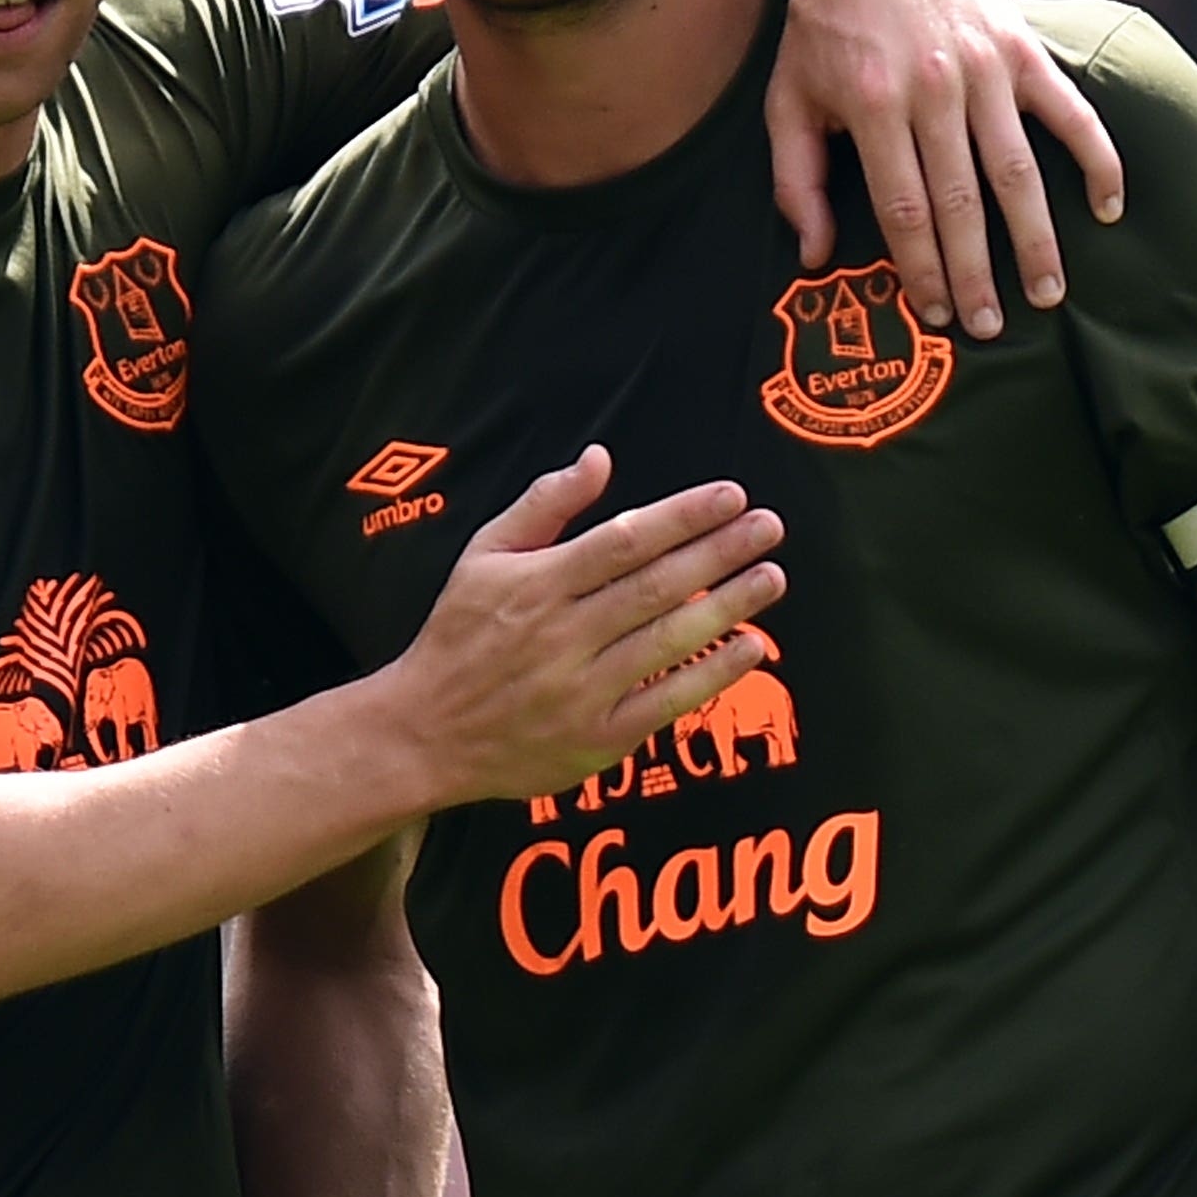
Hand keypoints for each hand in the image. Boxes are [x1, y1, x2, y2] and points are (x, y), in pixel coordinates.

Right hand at [378, 445, 782, 811]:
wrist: (424, 734)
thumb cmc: (458, 635)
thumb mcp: (482, 556)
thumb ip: (543, 504)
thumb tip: (599, 458)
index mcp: (536, 585)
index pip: (624, 540)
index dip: (682, 516)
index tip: (731, 495)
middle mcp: (562, 635)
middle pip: (655, 587)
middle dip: (719, 553)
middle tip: (770, 527)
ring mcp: (582, 690)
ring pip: (667, 642)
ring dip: (728, 607)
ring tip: (772, 577)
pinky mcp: (597, 738)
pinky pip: (666, 703)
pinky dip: (713, 676)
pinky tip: (752, 649)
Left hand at [757, 0, 1124, 336]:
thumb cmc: (812, 22)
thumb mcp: (784, 97)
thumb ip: (797, 178)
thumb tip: (813, 255)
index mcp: (873, 105)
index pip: (905, 209)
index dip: (922, 268)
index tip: (934, 314)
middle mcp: (934, 88)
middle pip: (963, 201)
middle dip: (979, 272)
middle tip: (993, 327)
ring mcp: (983, 65)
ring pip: (1018, 168)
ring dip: (1038, 237)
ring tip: (1050, 293)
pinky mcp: (1017, 43)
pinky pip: (1068, 109)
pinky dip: (1095, 157)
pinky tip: (1109, 206)